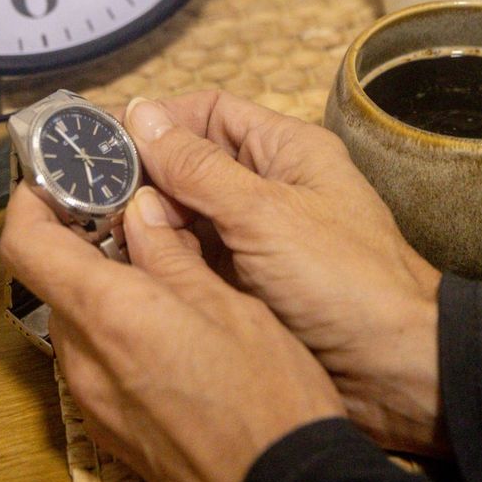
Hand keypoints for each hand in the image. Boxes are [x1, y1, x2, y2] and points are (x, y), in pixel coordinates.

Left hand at [0, 181, 343, 481]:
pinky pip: (96, 360)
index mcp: (111, 315)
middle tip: (128, 212)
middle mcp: (86, 360)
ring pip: (79, 319)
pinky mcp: (111, 425)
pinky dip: (117, 327)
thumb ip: (172, 255)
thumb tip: (141, 211)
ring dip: (104, 285)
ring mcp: (93, 400)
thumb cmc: (266, 402)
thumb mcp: (230, 306)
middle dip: (82, 242)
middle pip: (54, 281)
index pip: (28, 245)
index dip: (29, 201)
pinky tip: (169, 321)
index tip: (50, 178)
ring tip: (161, 264)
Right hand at [126, 93, 446, 454]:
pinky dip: (162, 261)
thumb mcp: (265, 215)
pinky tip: (127, 266)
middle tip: (86, 191)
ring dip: (147, 222)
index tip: (106, 137)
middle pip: (192, 165)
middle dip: (143, 176)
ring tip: (95, 229)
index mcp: (287, 151)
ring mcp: (259, 239)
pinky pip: (194, 261)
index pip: (211, 113)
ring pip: (186, 216)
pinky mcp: (249, 285)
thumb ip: (199, 168)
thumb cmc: (350, 283)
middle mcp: (271, 188)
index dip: (160, 120)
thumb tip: (144, 116)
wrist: (395, 369)